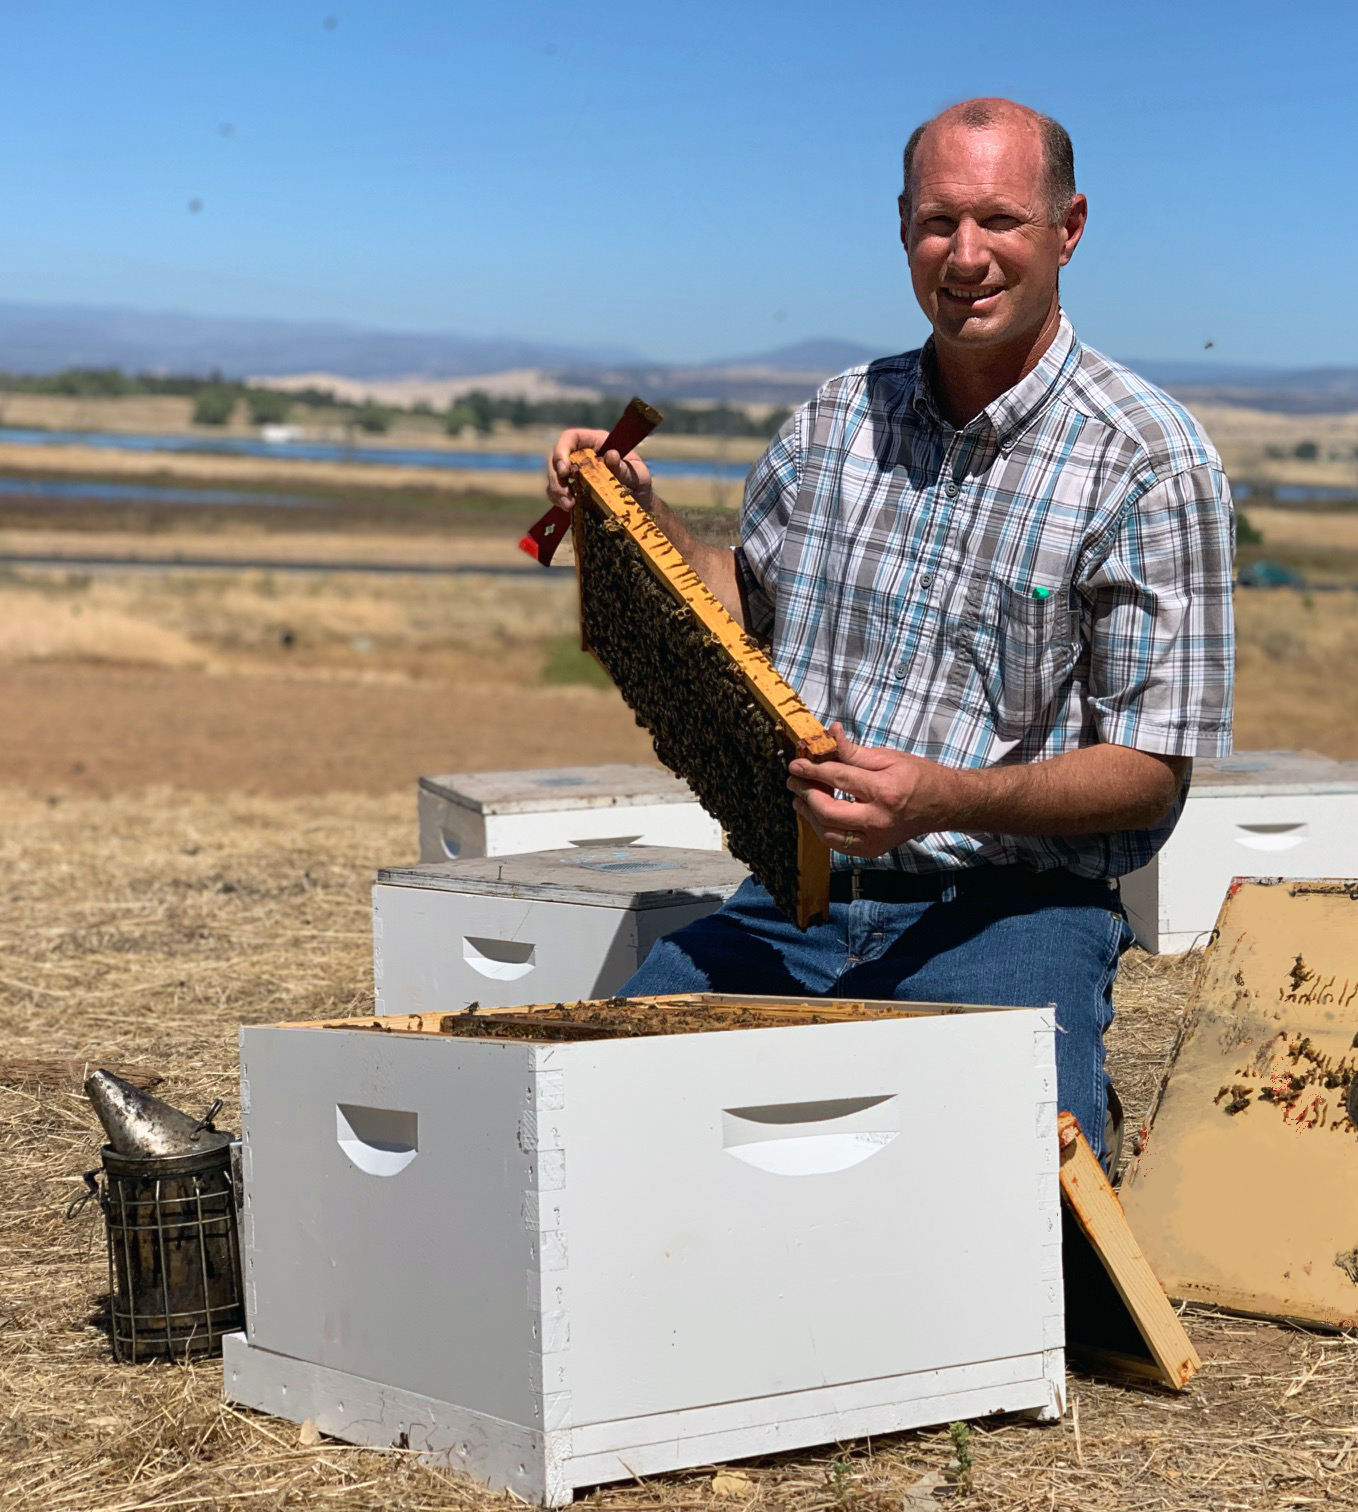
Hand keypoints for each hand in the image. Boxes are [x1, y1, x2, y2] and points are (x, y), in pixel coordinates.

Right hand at [546, 428, 653, 511]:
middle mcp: (582, 455)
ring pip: (554, 476)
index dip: (562, 449)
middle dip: (555, 476)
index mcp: (597, 442)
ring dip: (556, 490)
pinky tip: (569, 508)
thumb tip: (610, 455)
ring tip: (569, 505)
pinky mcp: (573, 488)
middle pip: (556, 458)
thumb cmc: (640, 483)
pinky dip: (558, 500)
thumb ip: (625, 467)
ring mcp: (575, 472)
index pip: (571, 437)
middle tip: (565, 493)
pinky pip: (556, 492)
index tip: (564, 469)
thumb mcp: (638, 474)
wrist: (639, 505)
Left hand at [787, 723, 961, 856]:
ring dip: (809, 815)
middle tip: (794, 782)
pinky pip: (838, 845)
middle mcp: (879, 819)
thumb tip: (829, 734)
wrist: (942, 805)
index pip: (838, 779)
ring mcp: (875, 839)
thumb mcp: (887, 757)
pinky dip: (823, 830)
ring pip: (828, 834)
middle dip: (805, 795)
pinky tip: (817, 815)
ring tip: (801, 799)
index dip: (812, 770)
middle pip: (828, 812)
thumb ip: (854, 752)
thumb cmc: (917, 777)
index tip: (795, 764)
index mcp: (884, 791)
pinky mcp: (872, 850)